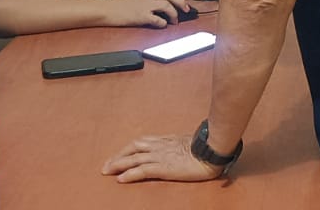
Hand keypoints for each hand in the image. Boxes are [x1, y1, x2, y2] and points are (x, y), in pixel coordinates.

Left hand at [102, 134, 223, 182]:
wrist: (212, 149)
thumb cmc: (207, 147)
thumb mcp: (191, 143)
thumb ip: (184, 145)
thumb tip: (186, 150)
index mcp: (167, 140)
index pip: (142, 142)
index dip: (129, 148)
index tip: (121, 154)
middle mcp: (160, 146)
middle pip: (133, 148)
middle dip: (118, 156)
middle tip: (106, 165)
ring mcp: (160, 156)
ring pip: (133, 158)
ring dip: (118, 164)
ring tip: (106, 171)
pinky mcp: (163, 167)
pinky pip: (142, 170)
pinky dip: (130, 174)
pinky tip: (120, 179)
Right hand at [104, 0, 189, 26]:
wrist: (105, 10)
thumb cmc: (117, 5)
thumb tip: (159, 3)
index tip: (183, 3)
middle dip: (181, 3)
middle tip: (186, 11)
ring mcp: (145, 5)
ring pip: (167, 5)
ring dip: (174, 14)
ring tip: (174, 21)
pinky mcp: (141, 15)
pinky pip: (158, 19)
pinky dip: (163, 22)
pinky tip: (162, 25)